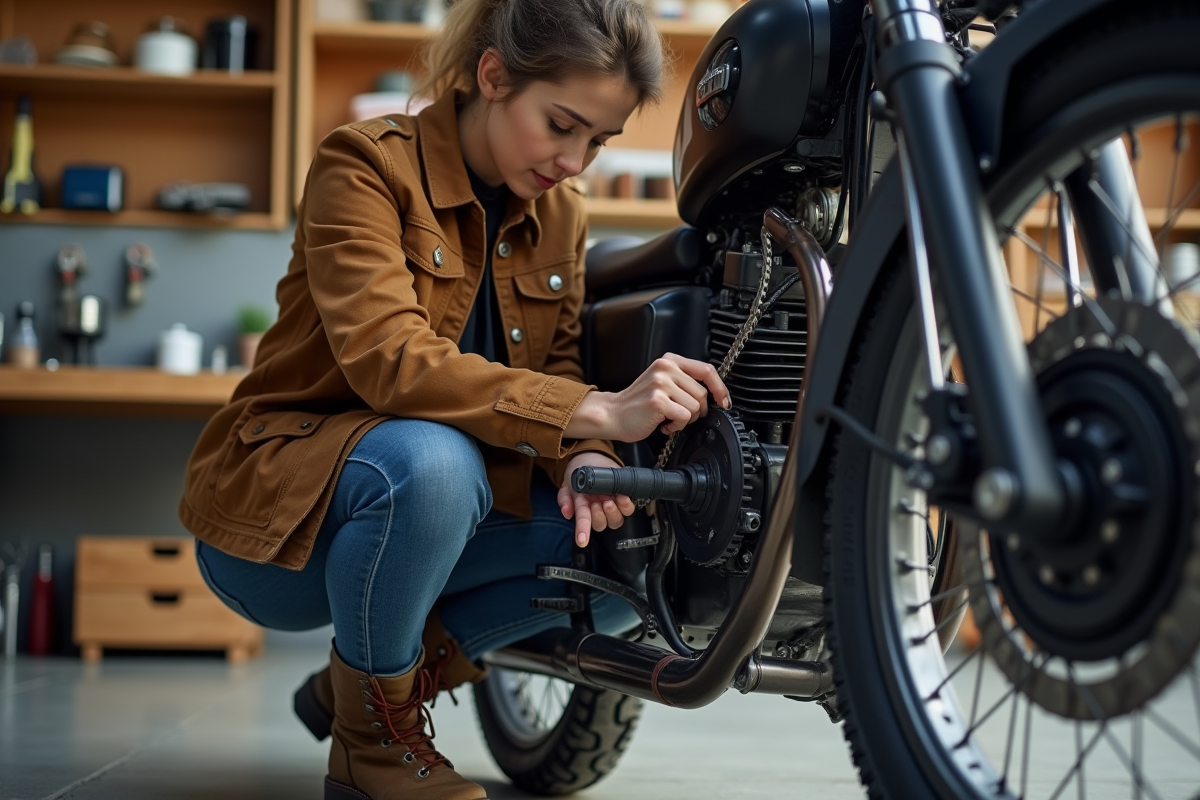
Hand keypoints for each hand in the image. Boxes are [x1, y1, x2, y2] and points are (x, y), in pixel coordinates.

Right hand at [557, 452, 635, 546]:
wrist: (592, 457)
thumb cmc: (580, 473)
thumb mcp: (568, 483)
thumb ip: (564, 498)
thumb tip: (566, 512)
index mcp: (583, 508)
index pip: (584, 522)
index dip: (583, 532)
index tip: (582, 540)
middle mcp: (598, 510)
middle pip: (601, 524)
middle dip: (600, 517)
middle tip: (598, 504)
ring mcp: (611, 505)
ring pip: (616, 521)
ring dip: (613, 513)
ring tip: (609, 501)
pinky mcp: (623, 498)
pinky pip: (628, 509)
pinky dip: (626, 506)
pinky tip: (622, 498)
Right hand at [564, 354, 731, 442]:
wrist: (613, 414)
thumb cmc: (638, 404)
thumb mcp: (662, 382)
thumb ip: (684, 381)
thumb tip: (715, 394)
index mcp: (669, 361)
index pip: (706, 370)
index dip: (720, 388)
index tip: (724, 401)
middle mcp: (666, 368)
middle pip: (703, 394)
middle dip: (695, 411)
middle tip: (677, 414)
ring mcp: (661, 383)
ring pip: (695, 408)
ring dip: (684, 419)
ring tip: (667, 418)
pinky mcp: (658, 400)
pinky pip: (684, 417)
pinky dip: (676, 426)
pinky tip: (663, 424)